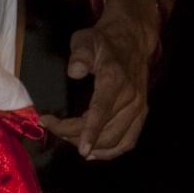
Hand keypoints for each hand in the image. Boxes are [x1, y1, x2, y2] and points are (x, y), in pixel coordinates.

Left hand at [47, 0, 159, 160]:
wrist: (132, 40)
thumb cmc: (103, 41)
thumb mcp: (86, 40)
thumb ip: (79, 54)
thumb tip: (74, 72)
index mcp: (115, 80)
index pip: (102, 111)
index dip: (87, 131)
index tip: (73, 143)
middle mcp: (131, 98)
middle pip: (104, 131)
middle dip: (74, 135)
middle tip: (52, 127)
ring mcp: (138, 108)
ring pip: (115, 141)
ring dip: (89, 146)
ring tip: (67, 138)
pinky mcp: (141, 114)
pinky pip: (128, 142)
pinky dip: (110, 152)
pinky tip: (92, 152)